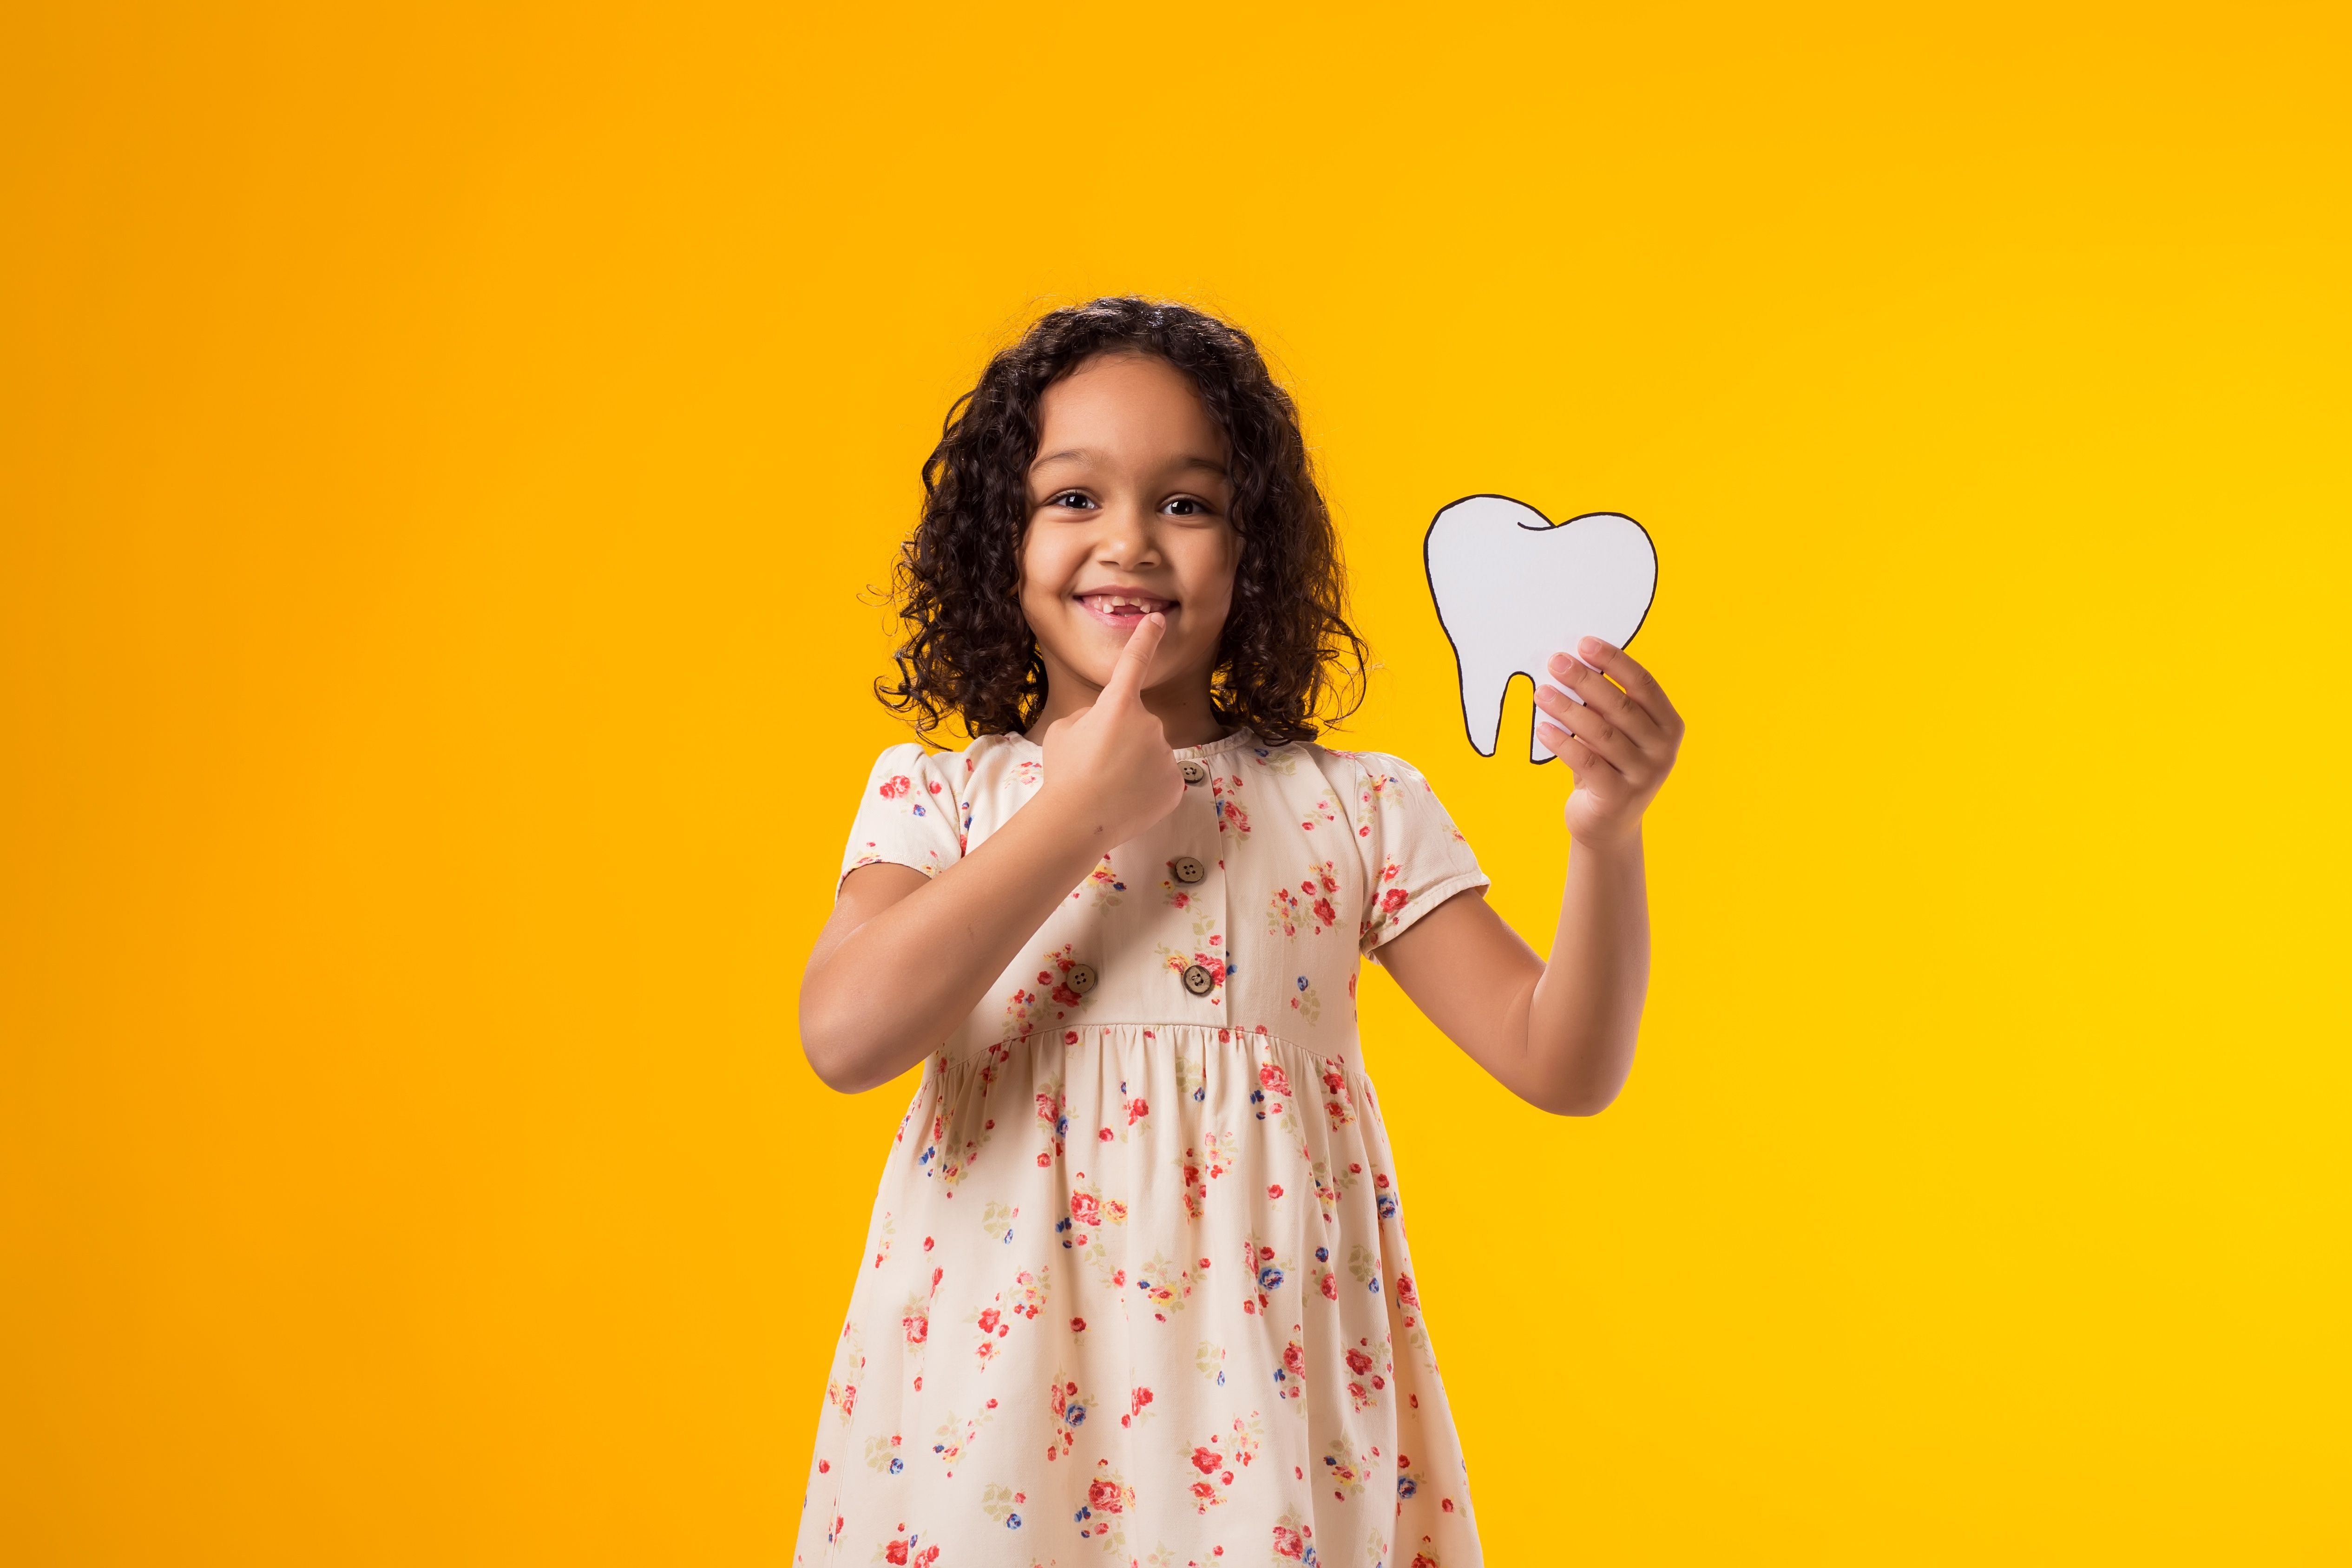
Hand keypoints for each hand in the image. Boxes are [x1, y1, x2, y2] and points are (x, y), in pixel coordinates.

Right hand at [1036, 612, 1186, 848]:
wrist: (1077, 822)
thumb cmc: (1065, 773)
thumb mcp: (1064, 731)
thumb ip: (1090, 716)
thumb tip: (1106, 720)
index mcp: (1119, 705)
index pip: (1135, 662)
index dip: (1146, 638)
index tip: (1158, 620)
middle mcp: (1149, 724)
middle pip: (1138, 724)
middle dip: (1121, 738)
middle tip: (1097, 763)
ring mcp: (1166, 755)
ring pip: (1150, 753)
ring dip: (1133, 764)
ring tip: (1108, 785)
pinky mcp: (1176, 785)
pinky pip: (1161, 779)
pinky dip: (1146, 788)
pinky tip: (1126, 800)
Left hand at [1535, 637, 1683, 848]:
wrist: (1608, 825)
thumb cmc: (1609, 767)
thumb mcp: (1615, 733)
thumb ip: (1606, 705)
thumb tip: (1573, 664)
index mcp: (1669, 725)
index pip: (1644, 684)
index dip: (1614, 661)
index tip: (1585, 644)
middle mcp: (1662, 749)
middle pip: (1620, 705)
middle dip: (1585, 680)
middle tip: (1556, 662)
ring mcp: (1644, 775)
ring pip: (1601, 733)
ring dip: (1568, 709)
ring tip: (1541, 692)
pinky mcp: (1618, 797)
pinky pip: (1587, 762)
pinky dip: (1562, 743)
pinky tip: (1543, 728)